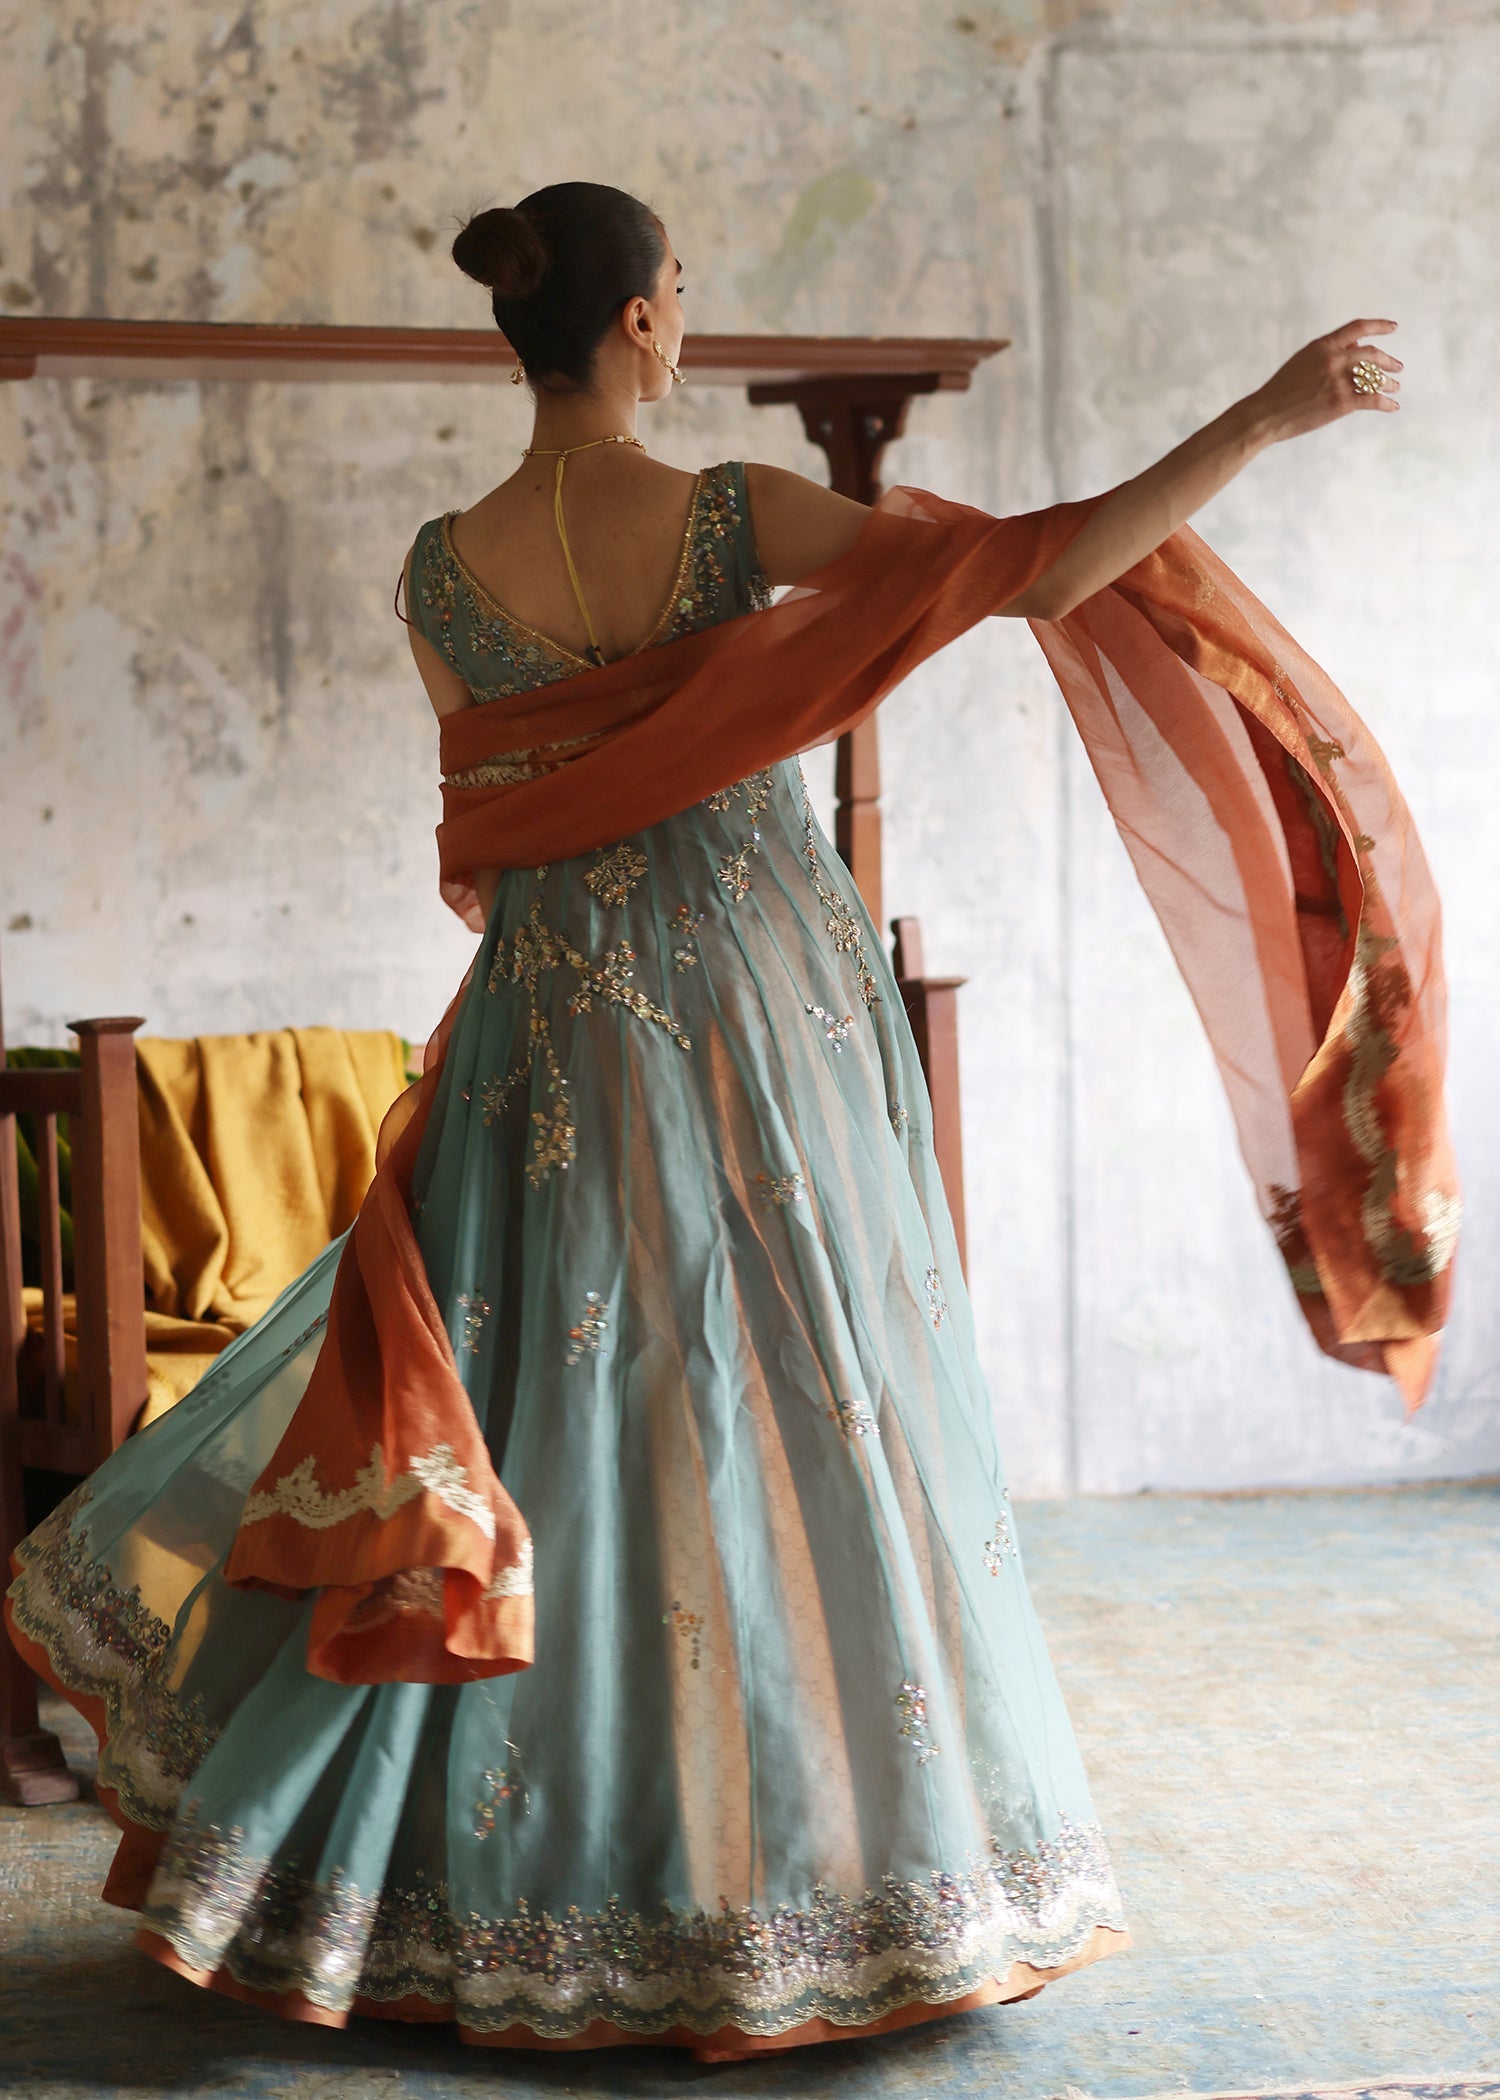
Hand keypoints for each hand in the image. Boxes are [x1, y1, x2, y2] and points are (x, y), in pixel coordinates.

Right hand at [1246, 319, 1401, 444]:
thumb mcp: (1302, 361)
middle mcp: (1334, 359)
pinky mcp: (1342, 402)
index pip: (1358, 328)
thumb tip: (1354, 347)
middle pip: (1373, 354)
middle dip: (1389, 361)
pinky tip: (1392, 406)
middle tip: (1397, 367)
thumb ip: (1328, 352)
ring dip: (1389, 383)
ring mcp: (1339, 381)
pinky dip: (1386, 403)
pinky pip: (1373, 400)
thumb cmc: (1281, 390)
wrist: (1266, 414)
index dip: (1379, 326)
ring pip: (1375, 378)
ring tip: (1395, 387)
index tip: (1393, 327)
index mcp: (1323, 346)